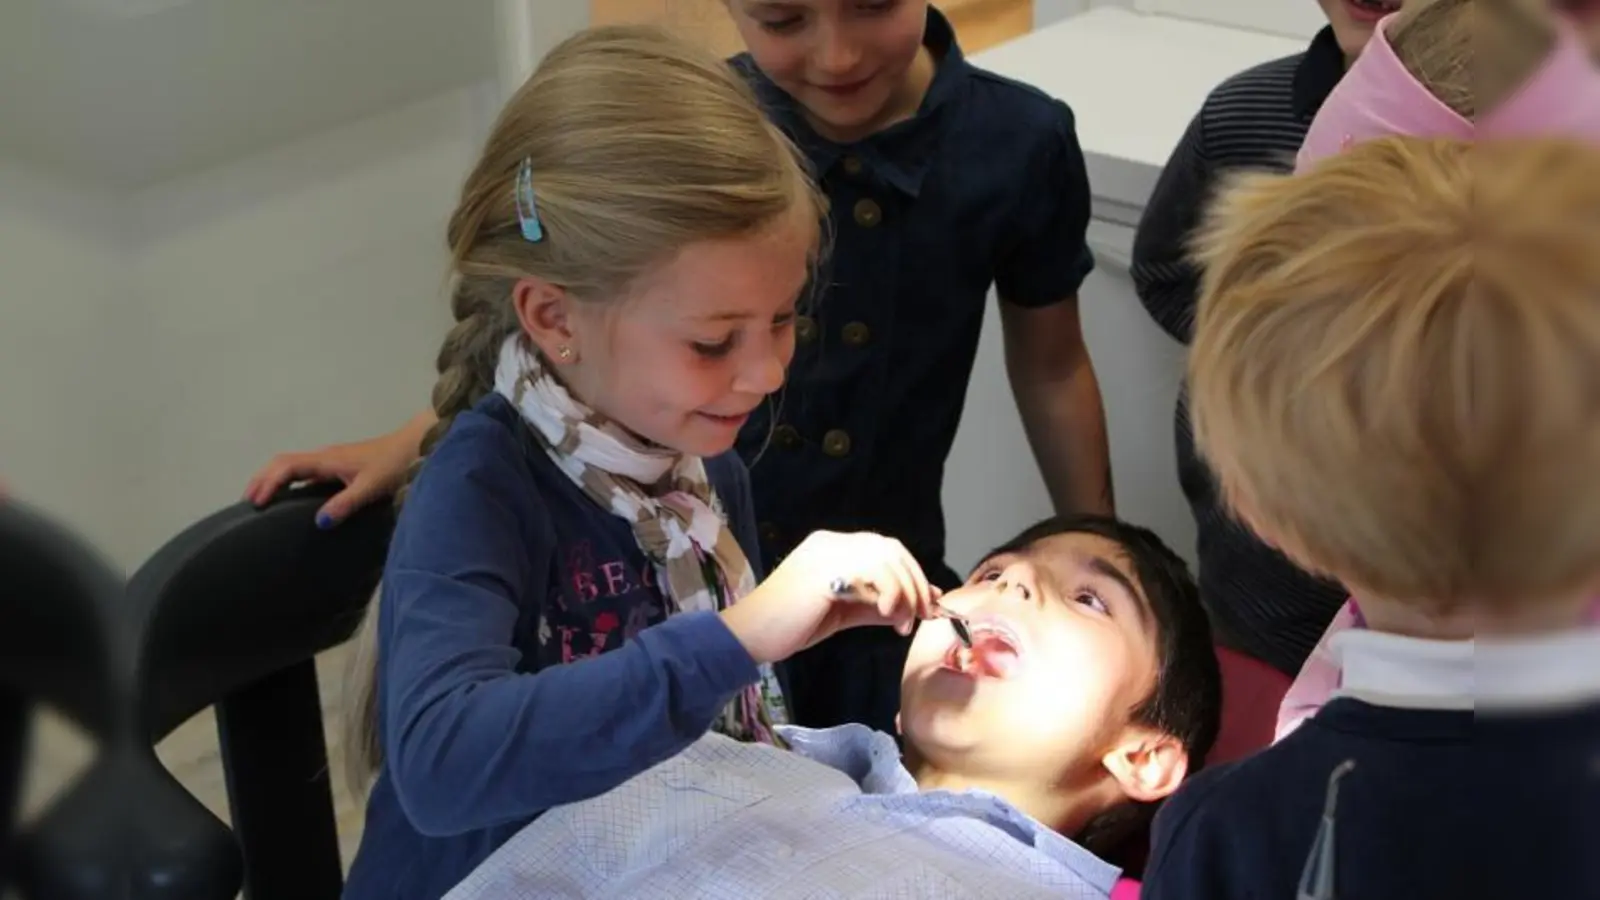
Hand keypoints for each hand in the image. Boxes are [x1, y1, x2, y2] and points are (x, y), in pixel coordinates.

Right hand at [242, 413, 430, 526]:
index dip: (268, 482)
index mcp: (327, 459)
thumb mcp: (371, 487)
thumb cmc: (394, 464)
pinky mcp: (340, 466)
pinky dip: (290, 483)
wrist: (416, 446)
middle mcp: (324, 457)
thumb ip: (346, 503)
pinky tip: (291, 499)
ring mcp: (332, 460)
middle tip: (248, 503)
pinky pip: (305, 473)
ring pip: (293, 466)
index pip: (286, 466)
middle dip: (262, 479)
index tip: (255, 502)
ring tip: (261, 501)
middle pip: (282, 463)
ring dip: (274, 480)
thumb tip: (319, 522)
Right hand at [720, 531, 940, 664]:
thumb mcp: (845, 612)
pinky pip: (871, 574)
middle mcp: (831, 542)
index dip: (911, 573)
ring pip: (885, 560)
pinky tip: (888, 616)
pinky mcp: (823, 570)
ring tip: (902, 624)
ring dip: (905, 593)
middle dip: (915, 583)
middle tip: (922, 615)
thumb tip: (922, 602)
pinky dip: (890, 594)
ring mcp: (825, 552)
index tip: (925, 603)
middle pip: (890, 550)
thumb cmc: (792, 625)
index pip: (885, 548)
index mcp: (832, 546)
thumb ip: (879, 604)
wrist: (750, 635)